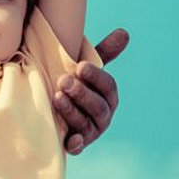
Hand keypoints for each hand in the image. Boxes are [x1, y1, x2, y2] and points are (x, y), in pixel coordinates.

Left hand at [53, 28, 128, 154]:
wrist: (54, 108)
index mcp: (107, 95)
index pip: (107, 86)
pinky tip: (69, 141)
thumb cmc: (74, 83)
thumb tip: (124, 32)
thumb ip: (103, 53)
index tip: (80, 66)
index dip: (95, 77)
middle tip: (63, 80)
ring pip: (85, 123)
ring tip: (56, 97)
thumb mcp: (85, 69)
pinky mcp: (77, 144)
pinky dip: (75, 144)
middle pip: (97, 106)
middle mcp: (103, 114)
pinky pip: (78, 146)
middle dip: (81, 93)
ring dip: (72, 111)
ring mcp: (91, 131)